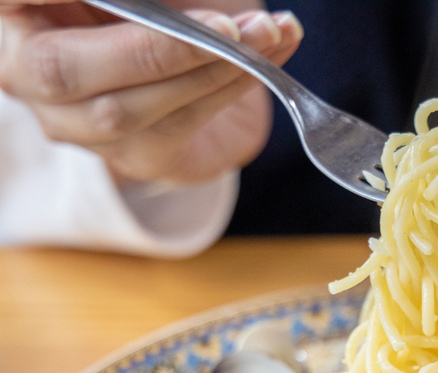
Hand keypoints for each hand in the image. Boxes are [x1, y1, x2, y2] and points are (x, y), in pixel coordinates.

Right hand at [0, 0, 301, 184]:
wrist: (204, 44)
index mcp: (13, 15)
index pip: (9, 1)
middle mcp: (25, 71)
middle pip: (64, 70)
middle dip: (157, 47)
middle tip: (229, 24)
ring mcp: (76, 123)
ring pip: (128, 109)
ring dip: (210, 68)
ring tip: (266, 32)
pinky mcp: (135, 155)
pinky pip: (180, 126)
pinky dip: (235, 86)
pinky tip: (275, 53)